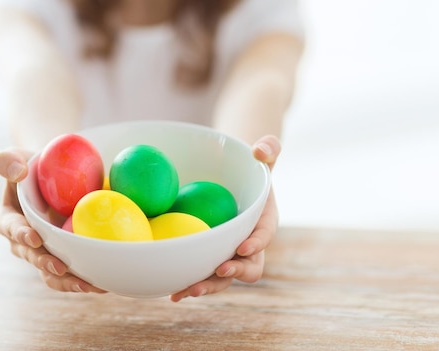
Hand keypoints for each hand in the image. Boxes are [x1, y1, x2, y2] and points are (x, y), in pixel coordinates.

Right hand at [0, 148, 105, 293]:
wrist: (56, 178)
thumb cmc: (34, 166)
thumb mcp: (17, 157)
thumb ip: (9, 161)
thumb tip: (19, 172)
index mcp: (10, 219)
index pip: (12, 229)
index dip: (22, 235)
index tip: (35, 237)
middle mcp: (24, 242)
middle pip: (32, 257)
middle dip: (45, 264)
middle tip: (61, 266)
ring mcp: (45, 252)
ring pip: (52, 274)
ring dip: (67, 282)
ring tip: (86, 284)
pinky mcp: (65, 258)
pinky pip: (72, 274)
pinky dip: (86, 280)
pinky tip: (103, 283)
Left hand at [170, 135, 280, 301]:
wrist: (231, 178)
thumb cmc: (247, 165)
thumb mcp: (263, 152)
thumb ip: (268, 147)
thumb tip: (261, 149)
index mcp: (264, 221)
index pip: (265, 234)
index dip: (257, 243)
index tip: (243, 247)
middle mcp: (249, 244)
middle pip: (249, 267)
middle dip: (234, 272)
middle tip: (218, 269)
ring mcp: (228, 254)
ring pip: (223, 278)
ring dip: (207, 287)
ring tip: (186, 291)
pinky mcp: (210, 258)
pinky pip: (202, 275)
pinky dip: (187, 285)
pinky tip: (170, 292)